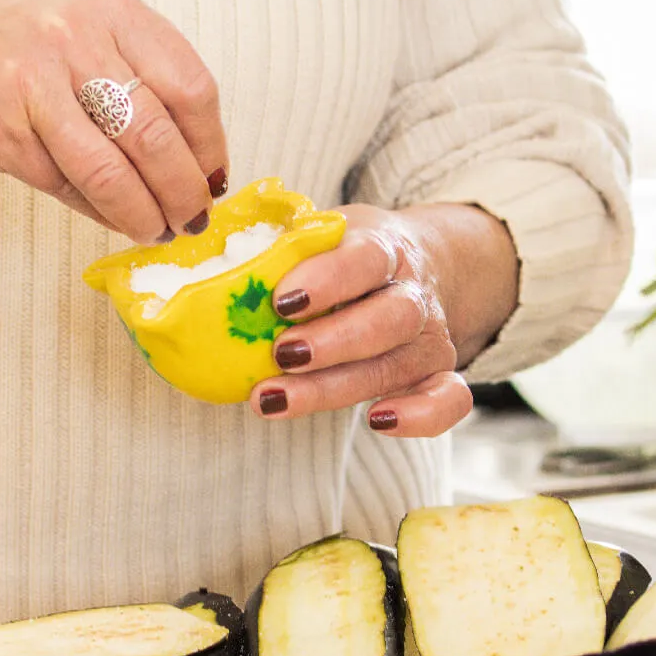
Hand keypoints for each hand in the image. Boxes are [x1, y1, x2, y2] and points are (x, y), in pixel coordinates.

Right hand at [0, 0, 227, 242]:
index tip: (214, 180)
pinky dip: (101, 212)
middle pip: (157, 135)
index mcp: (112, 10)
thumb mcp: (86, 32)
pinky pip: (68, 186)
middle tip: (193, 220)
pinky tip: (115, 219)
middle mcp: (76, 37)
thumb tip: (194, 166)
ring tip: (159, 231)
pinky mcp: (2, 131)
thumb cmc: (16, 45)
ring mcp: (35, 83)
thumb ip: (141, 80)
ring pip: (113, 170)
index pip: (191, 87)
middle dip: (184, 191)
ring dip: (145, 214)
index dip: (210, 146)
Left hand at [251, 204, 504, 436]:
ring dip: (334, 388)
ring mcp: (428, 339)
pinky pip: (449, 401)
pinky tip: (376, 422)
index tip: (280, 301)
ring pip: (394, 367)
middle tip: (280, 354)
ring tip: (274, 400)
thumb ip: (276, 244)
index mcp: (384, 247)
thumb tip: (206, 252)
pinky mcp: (436, 376)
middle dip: (331, 342)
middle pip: (386, 320)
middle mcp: (413, 293)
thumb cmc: (343, 257)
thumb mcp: (316, 234)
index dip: (327, 280)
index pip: (365, 258)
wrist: (411, 268)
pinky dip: (421, 416)